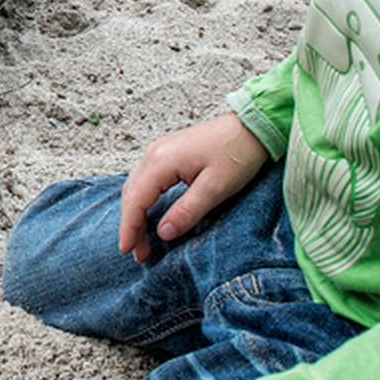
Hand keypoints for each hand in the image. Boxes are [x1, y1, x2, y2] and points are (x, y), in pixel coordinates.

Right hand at [117, 111, 268, 261]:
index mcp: (161, 161)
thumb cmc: (238, 153)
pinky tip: (150, 214)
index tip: (127, 251)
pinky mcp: (168, 153)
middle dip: (131, 225)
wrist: (253, 126)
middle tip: (137, 253)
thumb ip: (187, 211)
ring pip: (136, 187)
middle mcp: (154, 153)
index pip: (135, 200)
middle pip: (131, 194)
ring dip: (136, 214)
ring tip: (142, 240)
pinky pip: (146, 180)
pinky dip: (144, 200)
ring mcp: (160, 151)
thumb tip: (162, 233)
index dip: (129, 228)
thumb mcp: (216, 188)